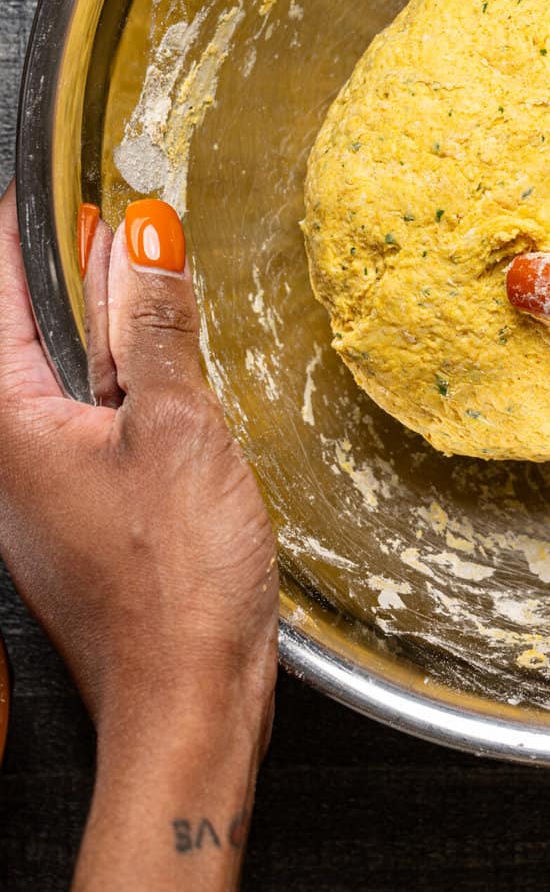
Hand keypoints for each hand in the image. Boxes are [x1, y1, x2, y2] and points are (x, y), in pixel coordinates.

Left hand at [0, 182, 276, 891]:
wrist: (188, 705)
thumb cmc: (173, 582)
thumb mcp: (174, 427)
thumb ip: (157, 326)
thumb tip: (146, 234)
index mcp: (11, 426)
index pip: (1, 301)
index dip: (22, 236)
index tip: (43, 186)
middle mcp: (15, 457)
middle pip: (35, 336)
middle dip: (73, 272)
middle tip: (115, 216)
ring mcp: (49, 492)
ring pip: (70, 379)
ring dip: (109, 325)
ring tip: (149, 274)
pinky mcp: (89, 518)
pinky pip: (97, 421)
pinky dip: (129, 378)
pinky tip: (172, 367)